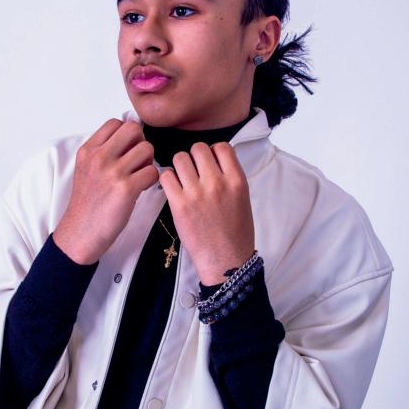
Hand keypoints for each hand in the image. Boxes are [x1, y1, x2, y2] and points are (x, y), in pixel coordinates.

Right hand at [53, 119, 158, 264]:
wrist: (81, 232)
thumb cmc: (88, 202)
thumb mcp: (86, 168)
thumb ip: (103, 150)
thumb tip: (131, 134)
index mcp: (88, 150)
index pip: (116, 123)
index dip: (127, 134)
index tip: (127, 150)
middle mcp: (99, 157)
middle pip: (133, 129)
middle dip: (141, 142)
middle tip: (137, 160)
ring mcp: (112, 172)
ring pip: (147, 149)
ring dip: (149, 162)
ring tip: (139, 175)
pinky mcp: (126, 189)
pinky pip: (153, 172)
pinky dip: (152, 179)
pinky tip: (142, 188)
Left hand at [159, 142, 254, 284]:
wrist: (226, 261)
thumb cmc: (236, 233)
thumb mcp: (243, 199)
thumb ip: (230, 177)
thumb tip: (214, 160)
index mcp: (237, 180)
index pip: (221, 147)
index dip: (213, 151)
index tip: (209, 161)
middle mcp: (217, 183)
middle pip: (198, 148)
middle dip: (194, 157)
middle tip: (193, 171)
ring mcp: (197, 193)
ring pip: (180, 158)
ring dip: (179, 166)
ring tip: (182, 180)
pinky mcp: (179, 204)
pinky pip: (166, 176)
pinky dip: (167, 179)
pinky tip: (173, 189)